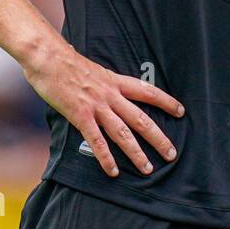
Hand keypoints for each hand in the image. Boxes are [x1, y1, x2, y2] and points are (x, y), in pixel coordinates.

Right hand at [23, 41, 184, 177]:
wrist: (48, 57)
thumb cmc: (66, 62)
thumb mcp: (94, 69)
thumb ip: (103, 83)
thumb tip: (109, 89)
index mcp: (115, 81)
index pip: (147, 91)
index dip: (165, 102)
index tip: (181, 111)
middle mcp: (110, 94)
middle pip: (141, 118)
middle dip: (158, 137)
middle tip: (171, 153)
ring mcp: (96, 106)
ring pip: (123, 133)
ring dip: (136, 153)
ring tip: (147, 168)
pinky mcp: (80, 115)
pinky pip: (96, 141)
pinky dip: (106, 158)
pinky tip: (113, 171)